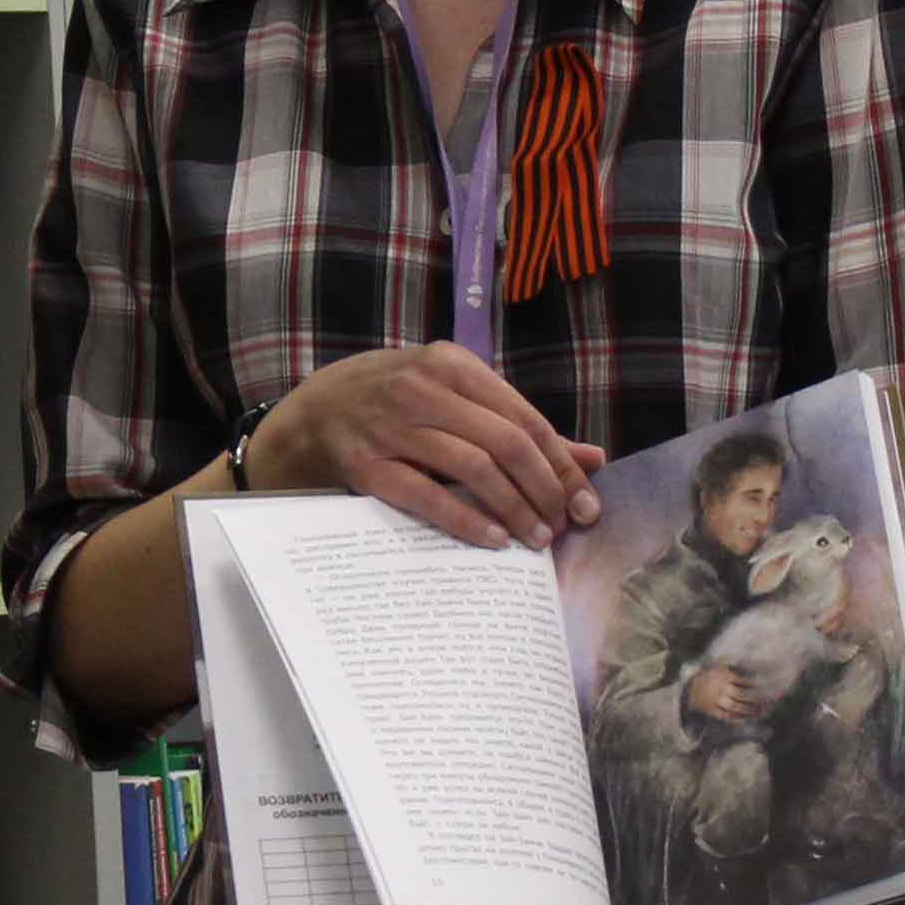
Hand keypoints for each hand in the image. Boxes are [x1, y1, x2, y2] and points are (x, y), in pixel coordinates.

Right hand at [253, 344, 602, 550]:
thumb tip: (593, 459)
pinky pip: (426, 497)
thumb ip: (519, 425)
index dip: (562, 464)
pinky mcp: (366, 465)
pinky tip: (494, 539)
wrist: (310, 414)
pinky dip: (466, 520)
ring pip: (473, 468)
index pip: (525, 418)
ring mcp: (392, 426)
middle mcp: (423, 388)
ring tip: (536, 539)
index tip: (587, 503)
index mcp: (452, 365)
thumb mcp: (453, 398)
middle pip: (506, 442)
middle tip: (565, 526)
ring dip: (514, 508)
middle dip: (545, 490)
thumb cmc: (394, 405)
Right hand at [684, 662, 758, 726]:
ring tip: (758, 712)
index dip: (754, 684)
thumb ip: (735, 666)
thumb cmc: (711, 676)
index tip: (764, 686)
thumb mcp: (720, 667)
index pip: (743, 680)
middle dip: (754, 700)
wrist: (690, 688)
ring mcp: (716, 700)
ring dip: (748, 711)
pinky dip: (736, 719)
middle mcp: (720, 688)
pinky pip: (725, 716)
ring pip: (734, 707)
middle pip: (741, 696)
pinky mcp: (711, 710)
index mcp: (724, 676)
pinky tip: (745, 719)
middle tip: (765, 702)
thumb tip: (754, 664)